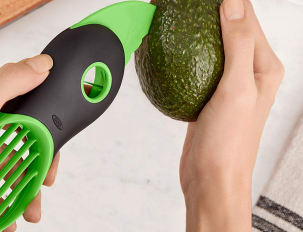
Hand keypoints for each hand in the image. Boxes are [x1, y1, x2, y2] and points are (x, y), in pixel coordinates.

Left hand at [0, 54, 58, 230]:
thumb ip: (13, 81)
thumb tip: (43, 62)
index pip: (29, 105)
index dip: (44, 133)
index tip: (50, 158)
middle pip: (18, 135)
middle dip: (31, 166)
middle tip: (39, 190)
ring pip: (3, 156)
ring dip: (16, 184)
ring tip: (24, 211)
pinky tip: (2, 211)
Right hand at [179, 0, 283, 230]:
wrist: (210, 177)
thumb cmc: (228, 141)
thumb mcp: (237, 89)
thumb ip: (238, 44)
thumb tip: (232, 2)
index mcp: (265, 67)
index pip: (247, 18)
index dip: (226, 1)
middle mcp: (249, 72)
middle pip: (229, 29)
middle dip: (208, 11)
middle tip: (182, 5)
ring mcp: (227, 83)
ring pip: (211, 46)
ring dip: (195, 30)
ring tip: (174, 16)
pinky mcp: (208, 93)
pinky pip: (197, 65)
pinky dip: (184, 54)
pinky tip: (169, 47)